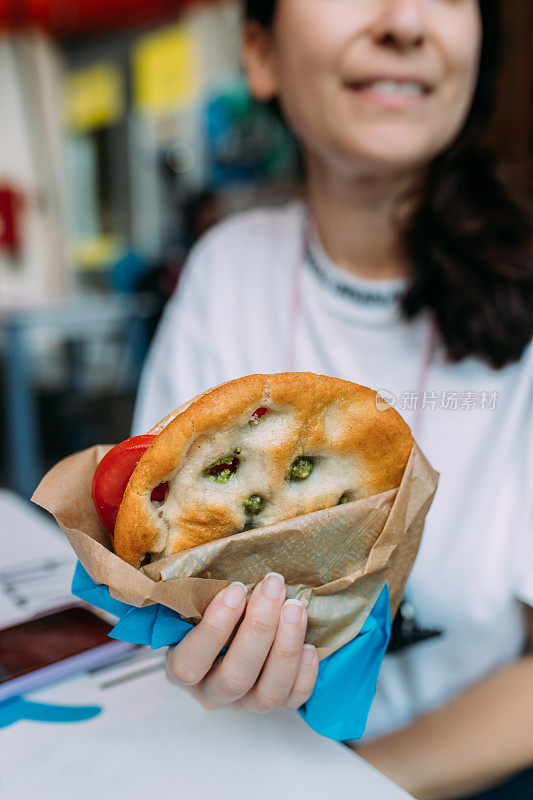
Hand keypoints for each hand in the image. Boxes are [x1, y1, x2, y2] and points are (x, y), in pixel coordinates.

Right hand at [165, 572, 318, 711]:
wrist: (231, 631)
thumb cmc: (210, 609)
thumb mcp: (194, 602)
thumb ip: (199, 591)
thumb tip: (214, 555)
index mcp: (182, 669)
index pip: (189, 664)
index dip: (213, 630)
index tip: (237, 589)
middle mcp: (211, 692)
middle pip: (235, 677)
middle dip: (259, 629)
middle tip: (273, 585)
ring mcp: (244, 704)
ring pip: (267, 693)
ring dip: (285, 648)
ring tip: (295, 608)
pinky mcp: (276, 705)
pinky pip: (293, 700)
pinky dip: (305, 674)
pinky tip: (310, 645)